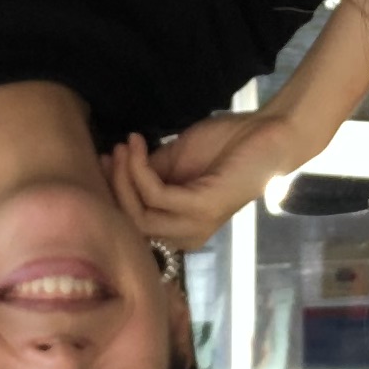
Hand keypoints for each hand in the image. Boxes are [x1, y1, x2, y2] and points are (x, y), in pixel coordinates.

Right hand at [105, 113, 297, 251]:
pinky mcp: (203, 210)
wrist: (267, 133)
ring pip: (141, 215)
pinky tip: (137, 146)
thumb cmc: (226, 146)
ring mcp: (196, 226)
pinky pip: (156, 195)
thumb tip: (117, 172)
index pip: (134, 225)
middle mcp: (187, 235)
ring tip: (123, 147)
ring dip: (124, 178)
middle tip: (109, 153)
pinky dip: (139, 169)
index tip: (102, 163)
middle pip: (132, 224)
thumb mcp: (176, 161)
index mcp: (180, 227)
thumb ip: (149, 173)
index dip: (113, 196)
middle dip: (114, 187)